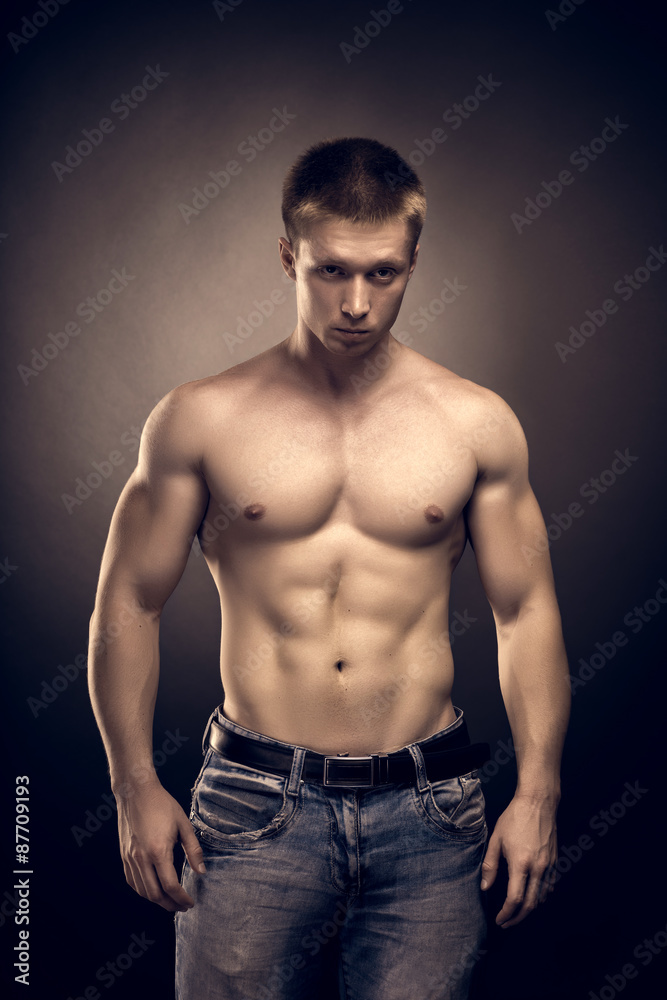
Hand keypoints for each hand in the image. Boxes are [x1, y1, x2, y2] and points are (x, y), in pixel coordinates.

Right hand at [115, 780, 205, 911]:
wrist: (135, 791)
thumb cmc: (162, 804)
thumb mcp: (184, 824)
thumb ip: (193, 850)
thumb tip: (201, 872)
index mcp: (158, 851)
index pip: (170, 886)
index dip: (182, 898)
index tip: (190, 902)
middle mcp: (142, 858)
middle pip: (155, 895)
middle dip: (170, 905)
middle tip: (182, 906)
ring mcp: (130, 858)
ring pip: (142, 891)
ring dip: (157, 900)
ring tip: (170, 901)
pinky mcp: (124, 855)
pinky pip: (132, 881)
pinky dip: (143, 890)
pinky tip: (153, 889)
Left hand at [480, 794, 557, 927]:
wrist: (537, 802)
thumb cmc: (515, 818)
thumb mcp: (496, 839)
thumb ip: (490, 866)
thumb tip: (486, 887)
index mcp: (521, 864)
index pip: (515, 900)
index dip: (506, 914)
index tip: (499, 919)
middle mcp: (538, 868)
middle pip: (530, 905)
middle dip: (518, 918)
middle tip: (506, 922)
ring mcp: (549, 865)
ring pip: (542, 898)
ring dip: (529, 908)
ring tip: (517, 911)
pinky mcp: (555, 861)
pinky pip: (550, 886)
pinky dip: (541, 896)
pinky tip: (532, 895)